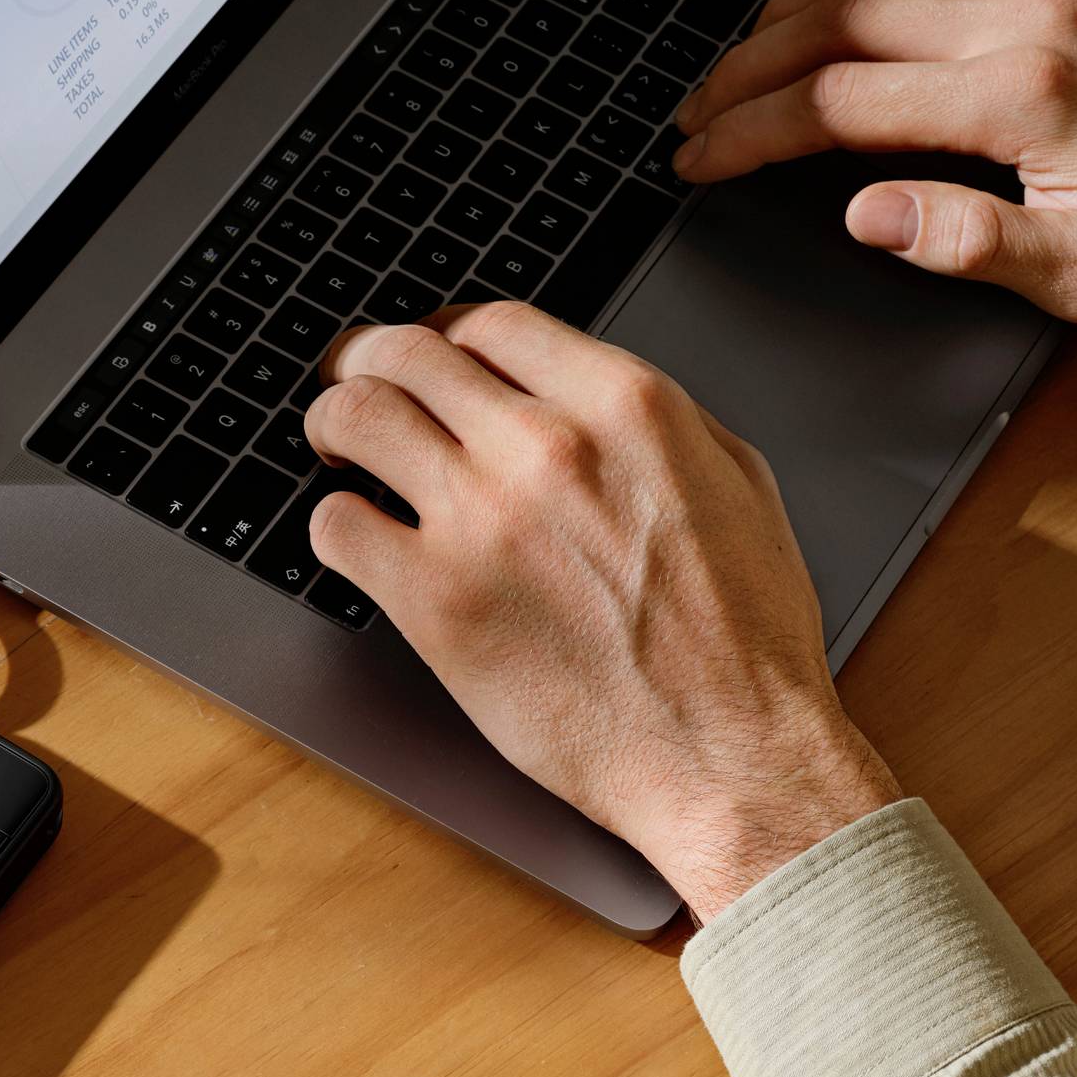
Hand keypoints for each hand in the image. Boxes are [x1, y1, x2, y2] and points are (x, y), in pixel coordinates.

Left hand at [302, 305, 897, 922]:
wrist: (727, 753)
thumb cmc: (744, 641)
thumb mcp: (737, 485)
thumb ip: (658, 421)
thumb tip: (587, 396)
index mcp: (625, 406)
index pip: (491, 323)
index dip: (446, 336)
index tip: (434, 358)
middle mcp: (546, 446)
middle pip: (406, 353)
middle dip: (369, 363)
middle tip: (355, 385)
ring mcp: (482, 520)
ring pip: (355, 419)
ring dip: (332, 423)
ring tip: (335, 446)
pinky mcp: (434, 600)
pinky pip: (337, 525)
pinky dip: (334, 522)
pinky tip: (358, 536)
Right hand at [671, 0, 1076, 332]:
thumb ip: (965, 243)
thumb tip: (867, 215)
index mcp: (1019, 97)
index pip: (838, 101)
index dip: (750, 132)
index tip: (698, 157)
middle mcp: (1031, 19)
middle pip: (844, 17)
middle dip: (751, 66)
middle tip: (699, 109)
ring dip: (804, 1)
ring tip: (751, 51)